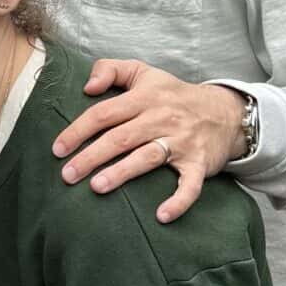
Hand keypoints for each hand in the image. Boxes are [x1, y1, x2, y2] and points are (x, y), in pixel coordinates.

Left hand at [52, 59, 246, 223]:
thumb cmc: (175, 96)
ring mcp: (181, 142)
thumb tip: (87, 87)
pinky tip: (161, 216)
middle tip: (67, 175)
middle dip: (91, 156)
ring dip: (122, 173)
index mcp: (145, 97)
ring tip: (97, 187)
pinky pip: (190, 185)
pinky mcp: (200, 164)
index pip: (104, 113)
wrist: (227, 112)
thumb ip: (111, 69)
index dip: (78, 131)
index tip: (58, 149)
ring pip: (147, 157)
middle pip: (121, 137)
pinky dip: (178, 201)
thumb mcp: (145, 73)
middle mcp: (162, 118)